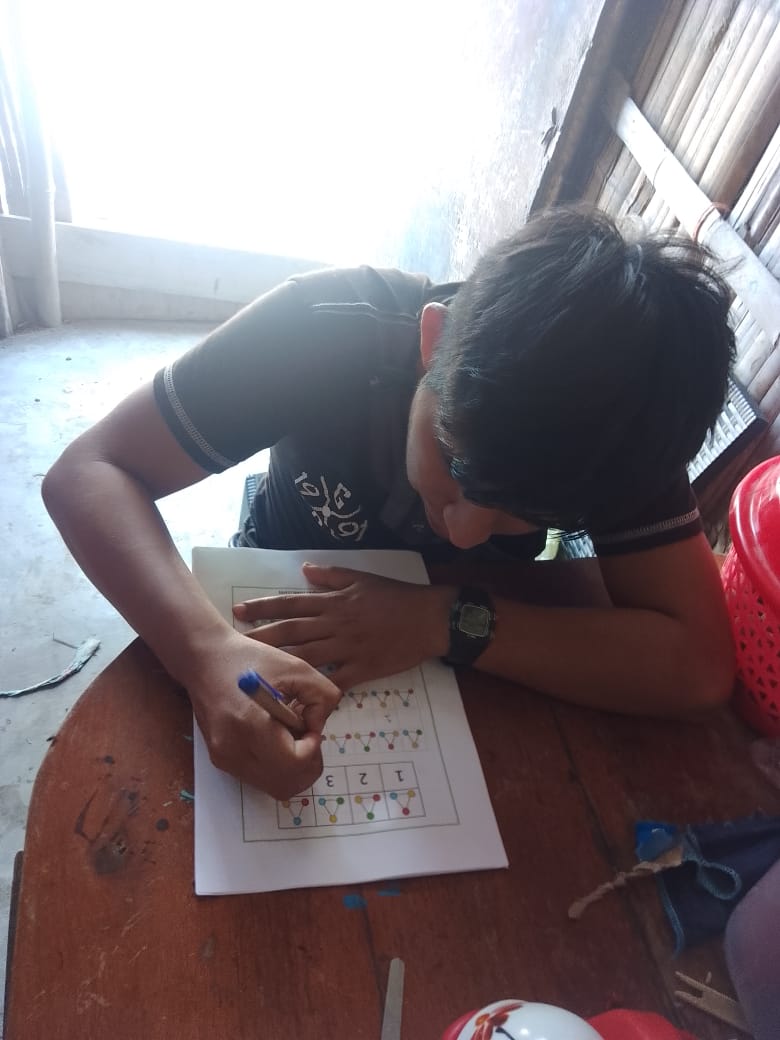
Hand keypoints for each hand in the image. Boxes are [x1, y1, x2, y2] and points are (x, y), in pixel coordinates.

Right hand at [182, 629, 340, 799]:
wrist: (205, 660)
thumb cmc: (250, 659)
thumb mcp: (297, 667)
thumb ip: (322, 698)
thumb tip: (318, 727)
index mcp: (251, 724)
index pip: (295, 762)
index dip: (313, 747)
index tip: (310, 723)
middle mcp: (234, 749)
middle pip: (287, 785)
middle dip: (308, 763)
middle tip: (307, 735)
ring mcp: (225, 759)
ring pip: (275, 787)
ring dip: (293, 767)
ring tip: (290, 734)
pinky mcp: (221, 760)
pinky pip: (260, 778)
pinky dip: (277, 766)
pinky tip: (274, 737)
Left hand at [232, 563, 453, 689]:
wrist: (428, 619)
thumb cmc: (396, 597)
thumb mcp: (362, 577)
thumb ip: (331, 574)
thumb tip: (304, 569)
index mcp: (334, 601)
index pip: (291, 603)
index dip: (264, 607)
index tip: (240, 611)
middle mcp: (335, 624)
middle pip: (291, 631)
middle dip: (261, 636)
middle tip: (235, 643)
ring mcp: (347, 648)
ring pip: (306, 656)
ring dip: (279, 662)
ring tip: (255, 670)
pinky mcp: (361, 669)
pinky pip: (334, 681)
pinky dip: (315, 690)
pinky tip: (296, 700)